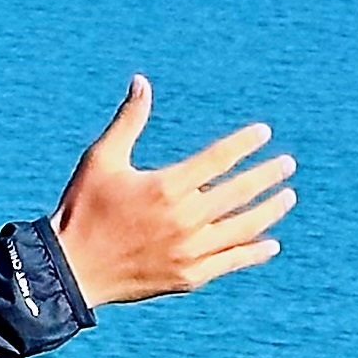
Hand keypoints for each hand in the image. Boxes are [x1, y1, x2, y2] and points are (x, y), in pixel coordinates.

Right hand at [52, 74, 295, 307]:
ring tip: (287, 197)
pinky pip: (232, 261)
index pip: (218, 159)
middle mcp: (184, 218)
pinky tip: (270, 243)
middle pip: (239, 192)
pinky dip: (254, 252)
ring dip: (269, 210)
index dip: (244, 143)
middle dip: (267, 174)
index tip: (263, 133)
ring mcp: (190, 250)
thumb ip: (129, 121)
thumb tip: (142, 81)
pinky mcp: (189, 276)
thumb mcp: (101, 159)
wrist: (70, 268)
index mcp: (166, 186)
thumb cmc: (83, 208)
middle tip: (287, 164)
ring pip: (244, 227)